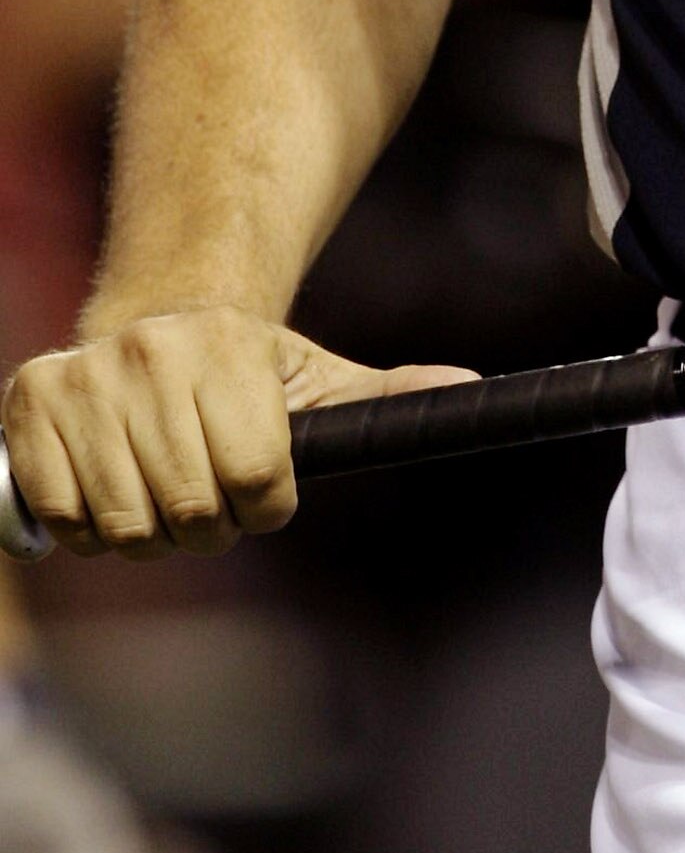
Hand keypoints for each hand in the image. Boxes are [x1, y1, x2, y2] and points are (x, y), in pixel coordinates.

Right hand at [2, 309, 472, 559]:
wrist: (154, 318)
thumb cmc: (246, 369)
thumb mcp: (318, 378)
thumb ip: (389, 396)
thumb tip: (471, 387)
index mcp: (229, 347)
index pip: (257, 481)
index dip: (264, 504)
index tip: (260, 487)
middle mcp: (152, 352)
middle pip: (191, 512)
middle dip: (207, 526)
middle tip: (206, 492)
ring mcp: (85, 376)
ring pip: (122, 525)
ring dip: (146, 533)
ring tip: (159, 488)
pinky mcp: (27, 402)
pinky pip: (59, 517)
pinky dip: (83, 528)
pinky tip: (106, 486)